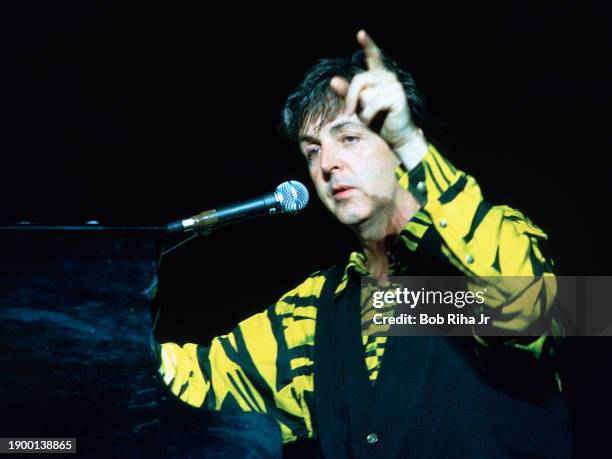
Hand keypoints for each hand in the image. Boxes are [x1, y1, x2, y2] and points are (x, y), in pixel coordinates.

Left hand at [330, 30, 426, 168]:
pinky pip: (374, 104)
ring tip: (367, 119)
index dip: (368, 44)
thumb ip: (347, 93)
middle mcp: (387, 77)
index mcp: (378, 75)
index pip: (373, 56)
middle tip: (348, 112)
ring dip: (362, 110)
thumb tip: (332, 80)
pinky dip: (369, 115)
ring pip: (366, 93)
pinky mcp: (398, 97)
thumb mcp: (359, 105)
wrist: (394, 136)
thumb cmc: (376, 120)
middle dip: (351, 97)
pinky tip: (373, 121)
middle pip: (360, 80)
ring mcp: (394, 85)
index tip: (360, 33)